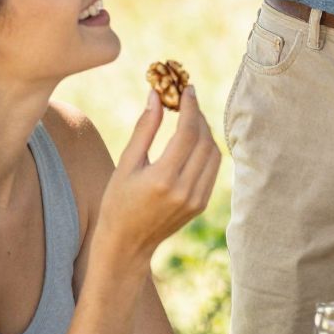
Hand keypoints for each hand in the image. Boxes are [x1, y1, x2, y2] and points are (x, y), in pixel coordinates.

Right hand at [95, 84, 220, 269]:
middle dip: (198, 115)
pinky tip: (193, 140)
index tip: (187, 89)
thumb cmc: (118, 201)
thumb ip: (145, 128)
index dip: (190, 107)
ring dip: (205, 131)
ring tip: (189, 118)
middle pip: (205, 141)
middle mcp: (184, 190)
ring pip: (214, 154)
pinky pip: (213, 168)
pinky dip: (207, 149)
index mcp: (163, 179)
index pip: (188, 133)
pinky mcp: (201, 204)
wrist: (127, 244)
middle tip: (187, 100)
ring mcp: (196, 199)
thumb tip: (156, 95)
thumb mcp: (126, 164)